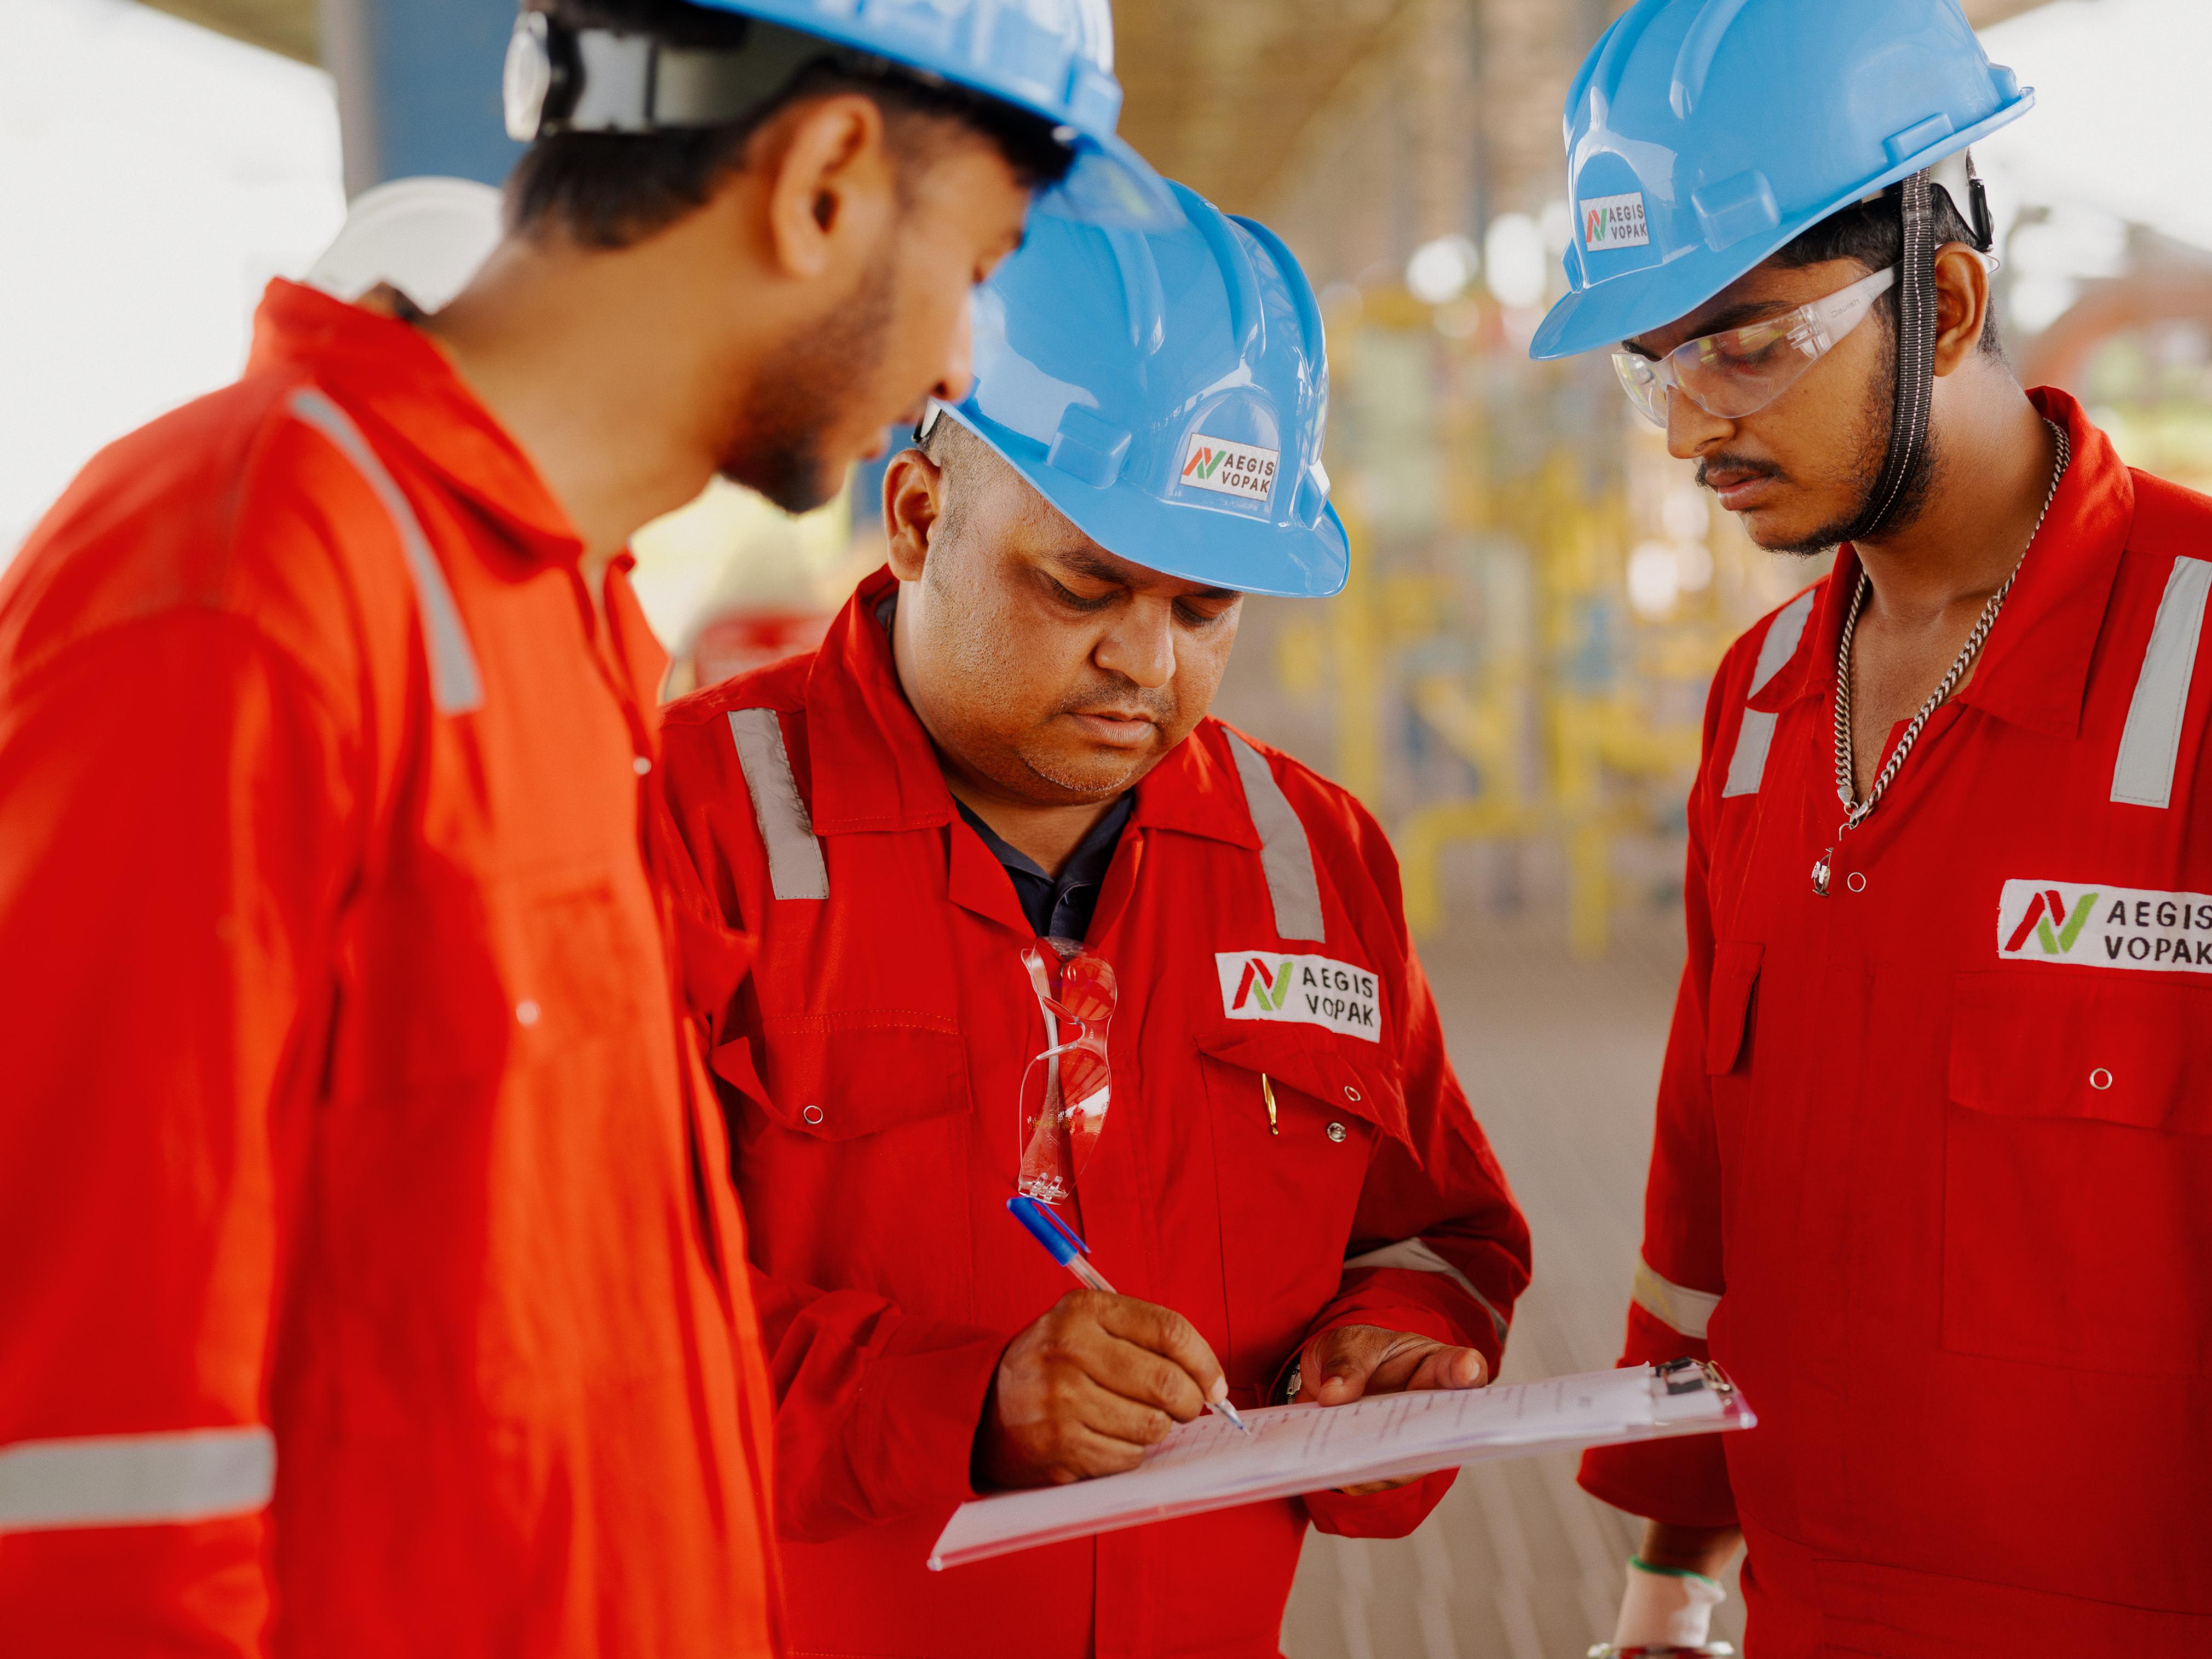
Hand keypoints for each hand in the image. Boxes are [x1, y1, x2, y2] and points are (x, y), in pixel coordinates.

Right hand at [977, 1289, 1229, 1488]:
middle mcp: (1069, 1350)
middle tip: (1185, 1408)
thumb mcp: (1087, 1327)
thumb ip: (1144, 1339)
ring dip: (1155, 1430)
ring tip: (1133, 1420)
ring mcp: (1061, 1399)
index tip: (1215, 1384)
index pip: (1168, 1330)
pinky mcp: (1059, 1445)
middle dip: (1189, 1402)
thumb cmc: (1053, 1365)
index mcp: (1083, 1311)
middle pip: (1165, 1381)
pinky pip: (1127, 1457)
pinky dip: (1129, 1453)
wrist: (984, 1406)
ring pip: (1151, 1425)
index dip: (1204, 1361)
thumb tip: (1210, 1382)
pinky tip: (1107, 1439)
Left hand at [1296, 1325, 1488, 1493]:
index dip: (1468, 1370)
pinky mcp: (1387, 1462)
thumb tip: (1333, 1396)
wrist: (1320, 1377)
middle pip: (1445, 1423)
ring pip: (1414, 1458)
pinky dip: (1364, 1476)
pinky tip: (1345, 1474)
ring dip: (1388, 1461)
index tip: (1466, 1370)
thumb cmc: (1349, 1352)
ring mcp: (1409, 1436)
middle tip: (1408, 1436)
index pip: (1459, 1365)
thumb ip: (1345, 1365)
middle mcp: (1428, 1404)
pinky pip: (1383, 1476)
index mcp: (1430, 1363)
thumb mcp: (1344, 1344)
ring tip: (1359, 1459)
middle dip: (1432, 1432)